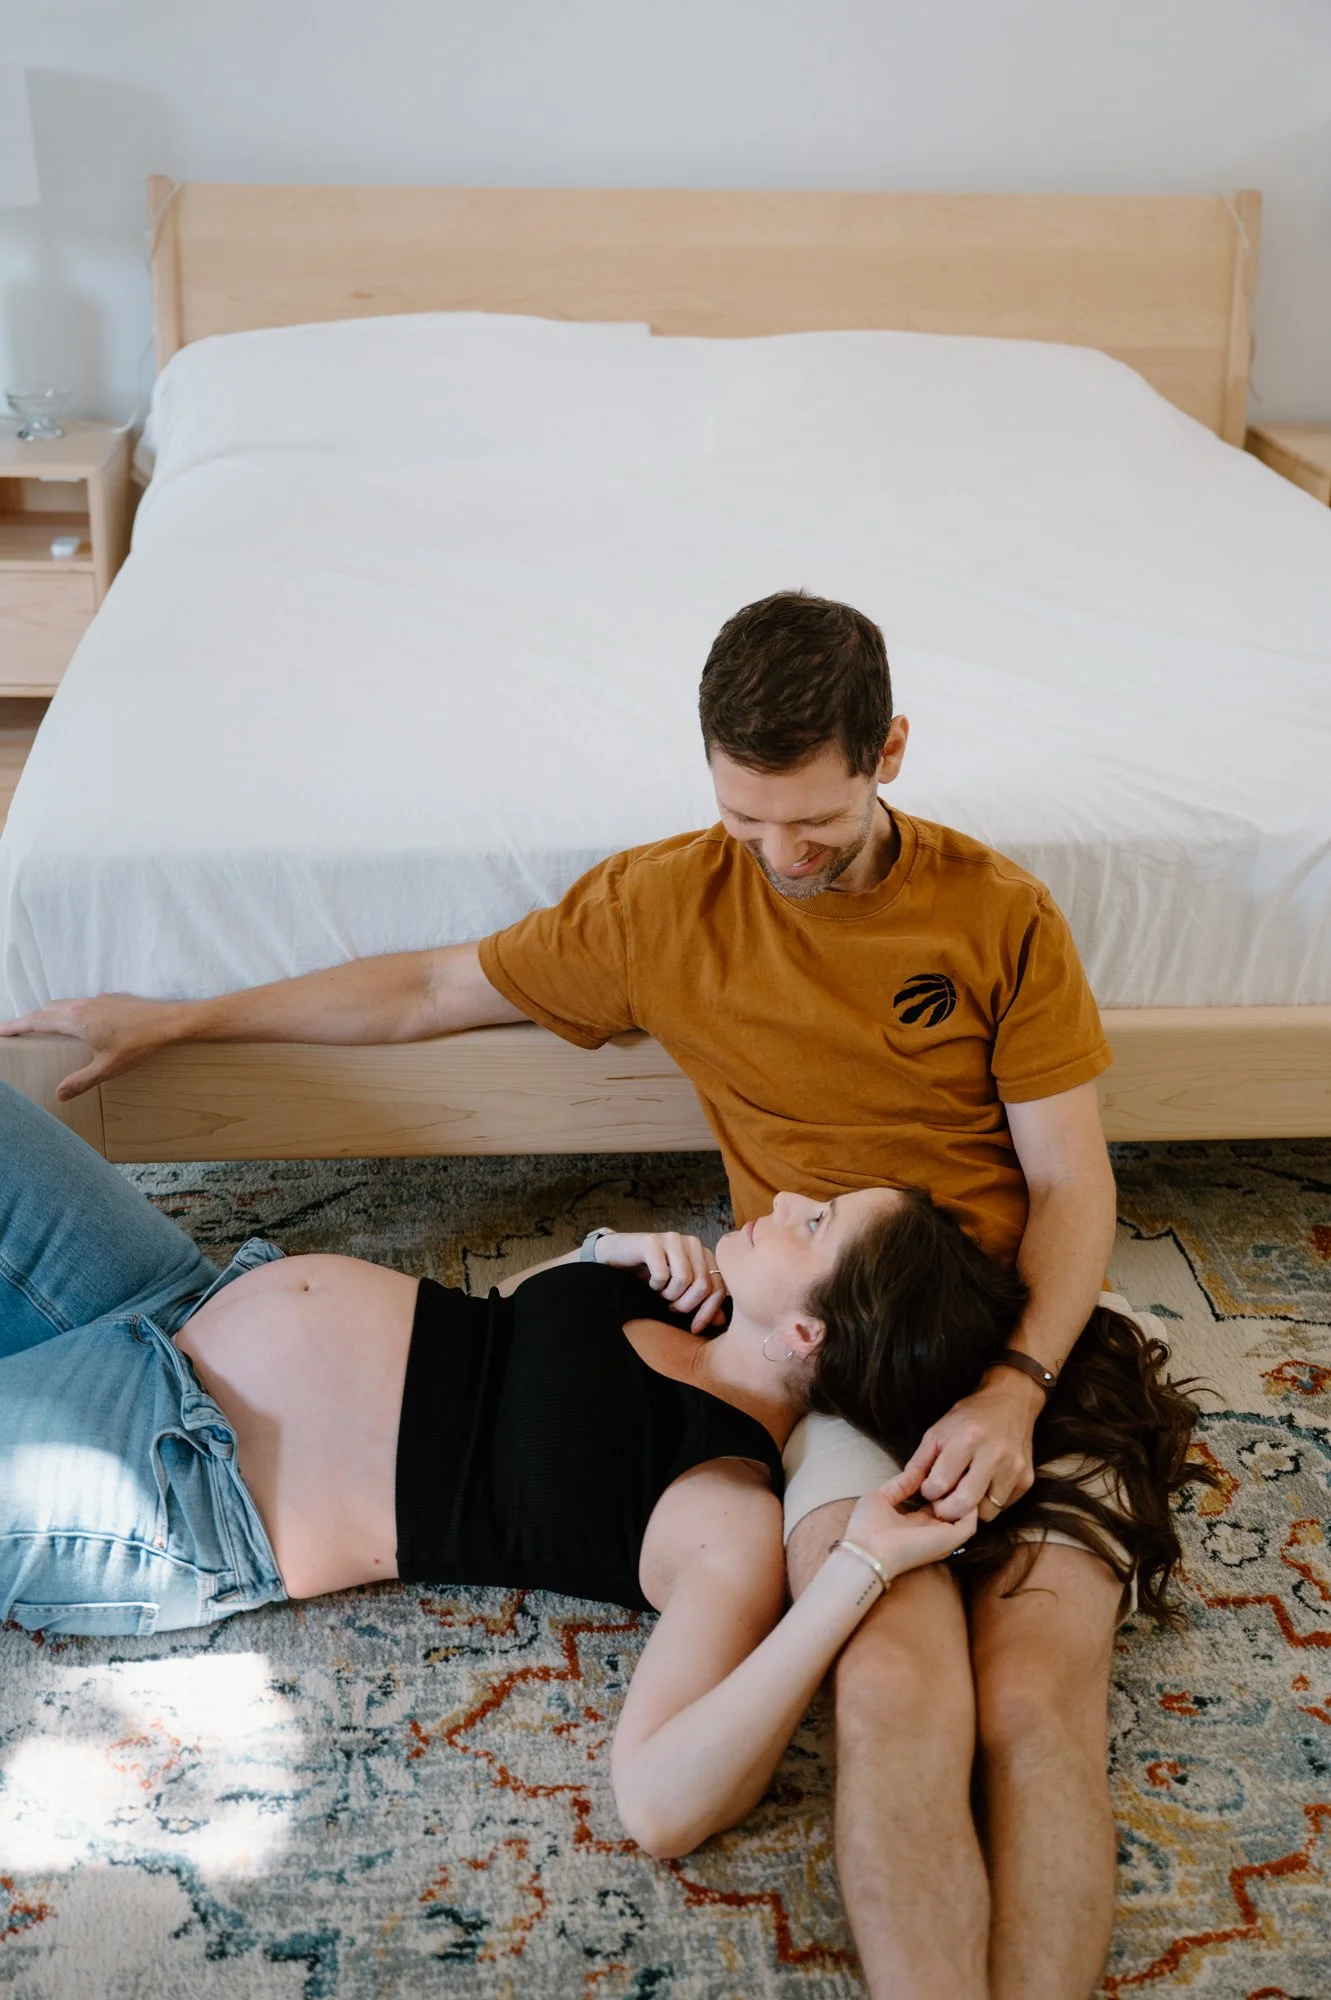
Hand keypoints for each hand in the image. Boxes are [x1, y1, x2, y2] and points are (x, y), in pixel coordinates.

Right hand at [0, 993, 180, 1098]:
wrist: (166, 1022)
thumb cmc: (137, 1044)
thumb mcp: (107, 1068)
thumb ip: (81, 1081)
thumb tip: (59, 1095)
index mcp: (75, 1021)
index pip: (36, 1021)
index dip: (16, 1026)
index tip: (1, 1031)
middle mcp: (81, 1006)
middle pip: (46, 1010)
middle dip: (29, 1020)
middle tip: (17, 1032)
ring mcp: (95, 1000)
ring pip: (63, 1004)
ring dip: (49, 1014)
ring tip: (43, 1027)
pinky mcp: (109, 999)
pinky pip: (80, 1003)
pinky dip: (68, 1011)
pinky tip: (78, 1023)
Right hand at [594, 1230, 726, 1332]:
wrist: (618, 1256)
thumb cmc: (651, 1274)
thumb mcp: (679, 1292)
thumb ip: (700, 1303)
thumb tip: (721, 1321)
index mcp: (704, 1254)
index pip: (718, 1287)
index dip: (708, 1312)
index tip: (695, 1328)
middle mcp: (692, 1243)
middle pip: (702, 1286)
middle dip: (686, 1305)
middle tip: (670, 1306)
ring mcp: (673, 1239)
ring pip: (684, 1280)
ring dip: (669, 1295)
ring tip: (660, 1292)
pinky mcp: (652, 1241)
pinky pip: (662, 1275)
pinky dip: (655, 1285)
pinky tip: (650, 1281)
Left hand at [845, 1471, 978, 1579]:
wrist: (867, 1550)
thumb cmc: (866, 1528)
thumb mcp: (881, 1497)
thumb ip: (900, 1484)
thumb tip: (916, 1471)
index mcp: (916, 1522)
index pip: (937, 1501)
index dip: (940, 1484)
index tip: (940, 1466)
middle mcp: (932, 1529)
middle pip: (953, 1506)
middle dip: (956, 1487)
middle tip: (954, 1468)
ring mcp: (943, 1536)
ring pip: (965, 1514)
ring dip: (964, 1494)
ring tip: (956, 1476)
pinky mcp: (950, 1539)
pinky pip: (970, 1523)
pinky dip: (968, 1505)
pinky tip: (956, 1488)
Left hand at [898, 1374, 1040, 1524]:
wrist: (1011, 1402)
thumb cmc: (970, 1417)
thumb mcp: (938, 1430)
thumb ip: (920, 1460)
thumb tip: (906, 1486)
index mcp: (967, 1439)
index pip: (940, 1483)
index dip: (929, 1492)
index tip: (929, 1489)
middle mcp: (994, 1455)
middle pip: (965, 1503)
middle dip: (946, 1511)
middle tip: (941, 1506)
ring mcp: (1013, 1469)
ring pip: (986, 1513)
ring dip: (971, 1511)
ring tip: (963, 1494)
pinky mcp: (1026, 1479)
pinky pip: (1003, 1507)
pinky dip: (989, 1504)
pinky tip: (982, 1488)